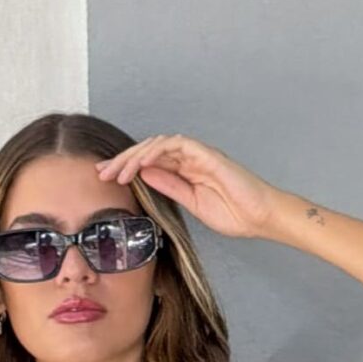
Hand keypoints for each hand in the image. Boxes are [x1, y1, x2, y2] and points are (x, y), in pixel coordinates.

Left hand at [95, 134, 278, 239]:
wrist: (260, 217)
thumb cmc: (234, 213)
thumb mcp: (191, 203)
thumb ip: (169, 186)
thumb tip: (144, 175)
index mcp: (185, 171)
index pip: (149, 163)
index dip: (126, 168)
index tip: (105, 179)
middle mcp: (189, 158)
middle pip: (149, 150)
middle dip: (123, 160)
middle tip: (102, 173)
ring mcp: (198, 154)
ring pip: (158, 144)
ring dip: (135, 155)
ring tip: (118, 171)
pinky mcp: (206, 154)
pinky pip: (176, 145)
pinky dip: (156, 151)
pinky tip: (141, 163)